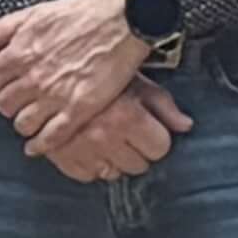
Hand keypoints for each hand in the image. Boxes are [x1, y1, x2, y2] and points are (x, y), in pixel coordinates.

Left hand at [0, 0, 155, 152]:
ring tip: (32, 119)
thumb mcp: (36, 12)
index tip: (7, 83)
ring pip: (22, 124)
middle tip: (21, 101)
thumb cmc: (84, 12)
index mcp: (20, 52)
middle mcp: (33, 77)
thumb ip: (2, 29)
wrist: (124, 19)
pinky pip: (50, 137)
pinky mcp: (79, 109)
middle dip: (10, 103)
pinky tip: (38, 145)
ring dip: (24, 123)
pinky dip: (40, 145)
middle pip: (4, 105)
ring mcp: (55, 96)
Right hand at [39, 82, 188, 181]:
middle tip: (127, 132)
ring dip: (113, 159)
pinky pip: (84, 175)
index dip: (157, 138)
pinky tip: (90, 147)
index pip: (160, 148)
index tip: (150, 131)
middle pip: (138, 165)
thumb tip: (185, 125)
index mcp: (128, 117)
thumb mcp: (136, 80)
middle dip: (137, 150)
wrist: (52, 62)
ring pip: (111, 173)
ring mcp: (80, 148)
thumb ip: (163, 105)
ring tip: (107, 137)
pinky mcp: (59, 154)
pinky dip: (89, 164)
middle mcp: (104, 136)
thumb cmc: (98, 68)